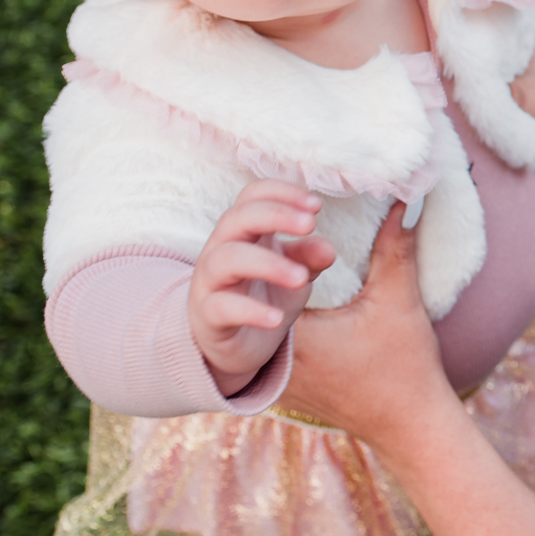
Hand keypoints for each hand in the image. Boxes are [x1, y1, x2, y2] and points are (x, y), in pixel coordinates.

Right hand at [188, 180, 335, 393]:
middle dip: (275, 214)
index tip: (317, 205)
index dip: (281, 192)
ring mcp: (211, 281)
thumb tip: (327, 247)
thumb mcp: (294, 272)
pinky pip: (222, 307)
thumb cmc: (265, 294)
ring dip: (268, 264)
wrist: (234, 343)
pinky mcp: (207, 316)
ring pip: (227, 259)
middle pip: (237, 217)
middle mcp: (222, 249)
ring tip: (302, 278)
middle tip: (310, 224)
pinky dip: (251, 311)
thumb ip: (309, 257)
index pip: (253, 196)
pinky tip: (277, 318)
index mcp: (246, 232)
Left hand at [281, 206, 457, 447]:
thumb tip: (403, 201)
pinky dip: (289, 314)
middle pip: (259, 295)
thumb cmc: (404, 370)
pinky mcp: (290, 383)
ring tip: (300, 261)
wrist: (411, 427)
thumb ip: (394, 248)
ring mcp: (279, 373)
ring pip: (266, 316)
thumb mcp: (398, 301)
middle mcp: (273, 355)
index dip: (281, 245)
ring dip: (280, 291)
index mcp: (290, 333)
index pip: (264, 274)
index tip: (303, 227)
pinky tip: (307, 297)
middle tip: (301, 238)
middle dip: (277, 263)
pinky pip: (276, 337)